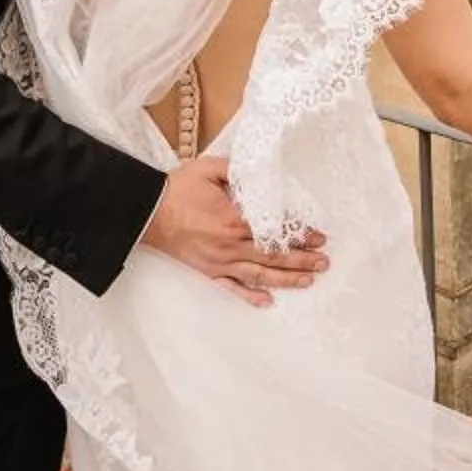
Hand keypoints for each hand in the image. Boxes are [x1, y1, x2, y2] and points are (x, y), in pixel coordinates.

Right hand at [138, 156, 329, 307]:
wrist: (147, 211)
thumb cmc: (178, 188)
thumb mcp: (210, 168)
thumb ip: (239, 170)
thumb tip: (262, 173)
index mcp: (234, 220)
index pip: (276, 231)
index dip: (300, 234)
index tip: (319, 236)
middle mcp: (230, 245)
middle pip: (274, 256)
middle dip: (302, 260)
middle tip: (324, 261)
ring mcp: (219, 262)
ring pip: (259, 275)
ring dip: (287, 279)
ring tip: (309, 280)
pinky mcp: (208, 271)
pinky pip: (232, 288)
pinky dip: (250, 296)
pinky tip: (267, 302)